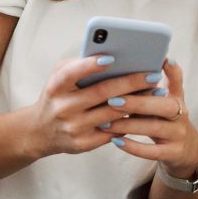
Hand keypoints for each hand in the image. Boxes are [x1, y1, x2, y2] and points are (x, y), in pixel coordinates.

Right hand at [26, 54, 167, 158]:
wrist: (40, 131)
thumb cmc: (56, 96)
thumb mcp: (58, 77)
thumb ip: (79, 65)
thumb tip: (113, 55)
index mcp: (56, 87)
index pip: (72, 73)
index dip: (91, 65)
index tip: (112, 57)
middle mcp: (64, 107)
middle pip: (102, 93)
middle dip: (130, 82)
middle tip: (153, 74)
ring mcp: (74, 127)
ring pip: (113, 112)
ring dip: (138, 101)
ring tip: (157, 91)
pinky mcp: (84, 143)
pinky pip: (112, 130)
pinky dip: (130, 119)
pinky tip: (146, 110)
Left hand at [98, 60, 197, 175]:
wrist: (184, 151)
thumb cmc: (163, 120)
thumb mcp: (162, 103)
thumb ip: (149, 90)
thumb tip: (122, 71)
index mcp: (177, 98)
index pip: (178, 81)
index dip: (173, 71)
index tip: (164, 60)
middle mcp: (181, 114)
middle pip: (164, 106)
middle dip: (138, 102)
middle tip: (112, 100)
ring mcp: (179, 135)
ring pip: (154, 128)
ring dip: (128, 125)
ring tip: (105, 123)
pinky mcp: (173, 153)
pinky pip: (152, 151)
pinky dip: (133, 147)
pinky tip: (116, 141)